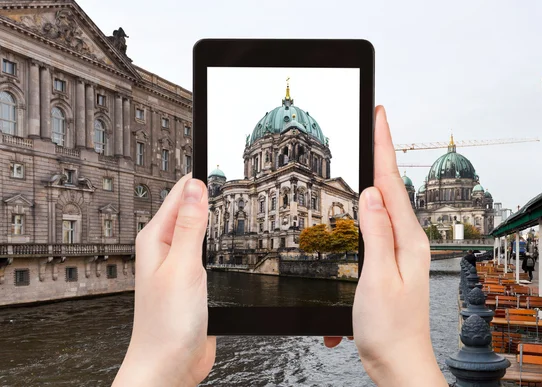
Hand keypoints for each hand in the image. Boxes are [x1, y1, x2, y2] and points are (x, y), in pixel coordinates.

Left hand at [113, 175, 215, 386]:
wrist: (169, 364)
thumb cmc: (166, 324)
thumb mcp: (183, 267)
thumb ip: (189, 226)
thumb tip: (195, 187)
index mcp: (156, 239)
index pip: (179, 194)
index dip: (200, 179)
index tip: (220, 165)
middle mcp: (166, 248)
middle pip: (189, 209)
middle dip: (209, 196)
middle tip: (231, 178)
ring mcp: (180, 264)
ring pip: (200, 230)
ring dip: (214, 219)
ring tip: (231, 202)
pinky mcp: (193, 280)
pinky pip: (206, 251)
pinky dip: (217, 243)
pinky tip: (226, 240)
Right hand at [325, 106, 445, 385]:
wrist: (398, 362)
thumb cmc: (389, 328)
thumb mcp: (378, 277)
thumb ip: (376, 233)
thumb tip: (371, 193)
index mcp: (407, 240)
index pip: (391, 183)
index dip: (384, 146)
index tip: (380, 115)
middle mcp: (407, 241)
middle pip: (390, 187)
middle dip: (381, 152)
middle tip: (373, 123)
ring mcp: (400, 251)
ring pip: (384, 205)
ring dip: (375, 177)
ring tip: (368, 152)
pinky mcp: (390, 262)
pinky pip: (377, 226)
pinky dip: (367, 209)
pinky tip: (362, 203)